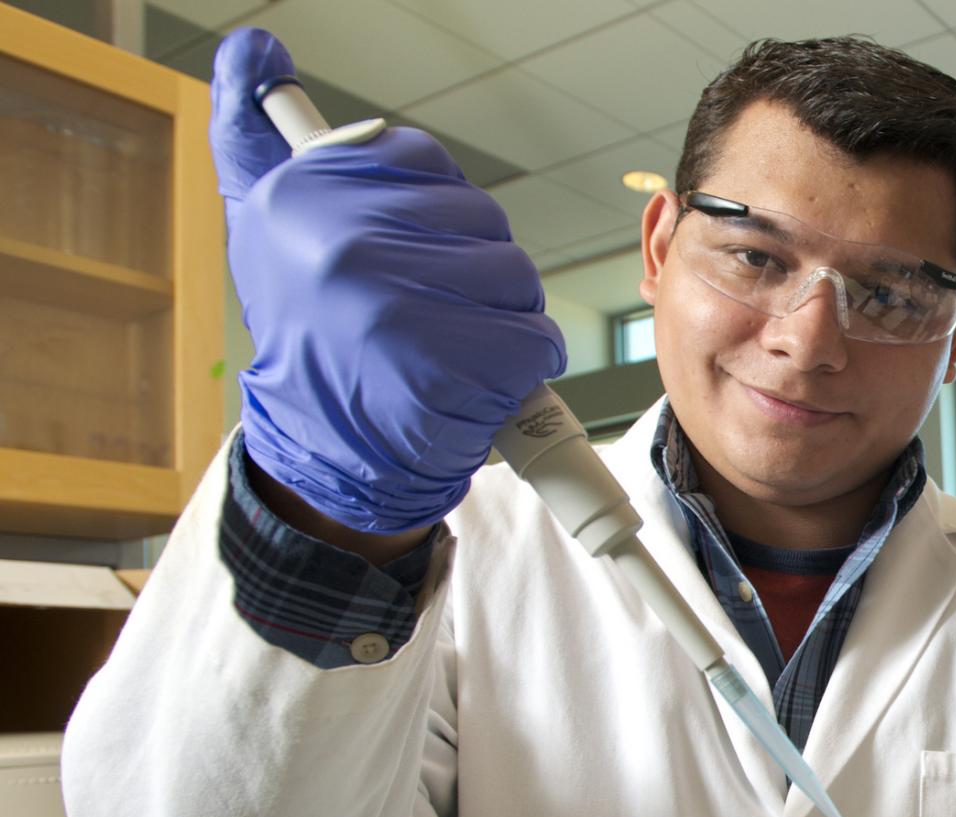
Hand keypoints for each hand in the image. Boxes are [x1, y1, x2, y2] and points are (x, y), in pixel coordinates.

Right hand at [213, 29, 564, 533]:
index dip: (440, 213)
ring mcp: (398, 305)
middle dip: (479, 271)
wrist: (326, 457)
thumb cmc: (314, 342)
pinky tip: (481, 381)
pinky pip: (534, 338)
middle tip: (441, 313)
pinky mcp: (451, 364)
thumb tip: (252, 52)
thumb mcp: (268, 232)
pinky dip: (526, 365)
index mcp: (302, 198)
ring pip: (513, 276)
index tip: (417, 249)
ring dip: (506, 318)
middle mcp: (344, 242)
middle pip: (480, 219)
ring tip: (459, 348)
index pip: (424, 159)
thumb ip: (258, 139)